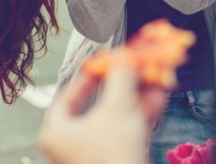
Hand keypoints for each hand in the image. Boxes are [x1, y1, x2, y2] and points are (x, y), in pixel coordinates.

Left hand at [39, 67, 165, 163]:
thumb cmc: (113, 152)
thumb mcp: (118, 106)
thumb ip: (120, 79)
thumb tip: (124, 61)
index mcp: (56, 134)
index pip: (66, 98)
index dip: (86, 79)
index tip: (102, 66)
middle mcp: (70, 148)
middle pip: (97, 108)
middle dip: (122, 88)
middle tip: (135, 70)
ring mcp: (92, 159)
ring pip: (116, 122)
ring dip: (137, 100)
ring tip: (155, 79)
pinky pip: (125, 137)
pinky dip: (140, 119)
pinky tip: (159, 99)